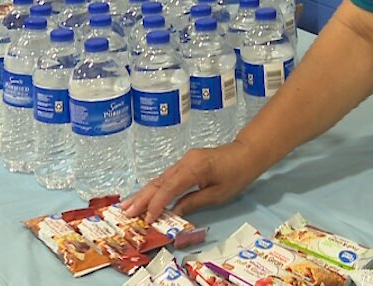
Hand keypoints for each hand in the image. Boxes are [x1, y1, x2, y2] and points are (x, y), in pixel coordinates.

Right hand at [122, 141, 262, 219]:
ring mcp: (184, 160)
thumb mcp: (218, 194)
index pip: (169, 188)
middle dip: (142, 198)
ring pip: (160, 178)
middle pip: (159, 181)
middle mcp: (185, 162)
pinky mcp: (186, 162)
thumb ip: (193, 202)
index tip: (146, 219)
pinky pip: (167, 176)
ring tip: (128, 206)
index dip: (156, 204)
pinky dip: (155, 187)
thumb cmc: (237, 174)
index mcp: (194, 169)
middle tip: (125, 212)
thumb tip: (173, 213)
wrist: (247, 153)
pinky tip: (145, 196)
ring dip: (144, 193)